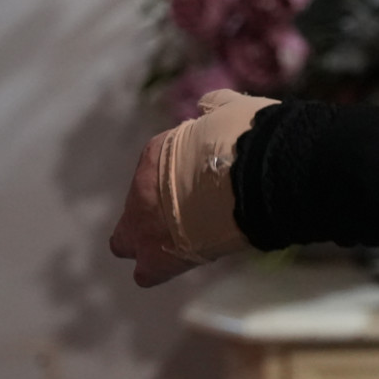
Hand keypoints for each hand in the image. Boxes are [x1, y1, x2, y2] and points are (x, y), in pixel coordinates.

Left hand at [109, 89, 278, 286]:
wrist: (251, 176)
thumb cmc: (245, 139)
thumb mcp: (230, 111)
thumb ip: (216, 109)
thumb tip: (211, 105)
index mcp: (156, 155)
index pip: (154, 172)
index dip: (176, 181)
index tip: (201, 183)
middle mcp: (141, 194)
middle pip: (127, 215)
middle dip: (144, 220)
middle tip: (179, 222)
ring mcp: (146, 228)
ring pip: (126, 246)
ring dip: (150, 247)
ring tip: (185, 245)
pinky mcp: (161, 258)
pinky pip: (150, 273)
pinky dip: (163, 269)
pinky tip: (188, 260)